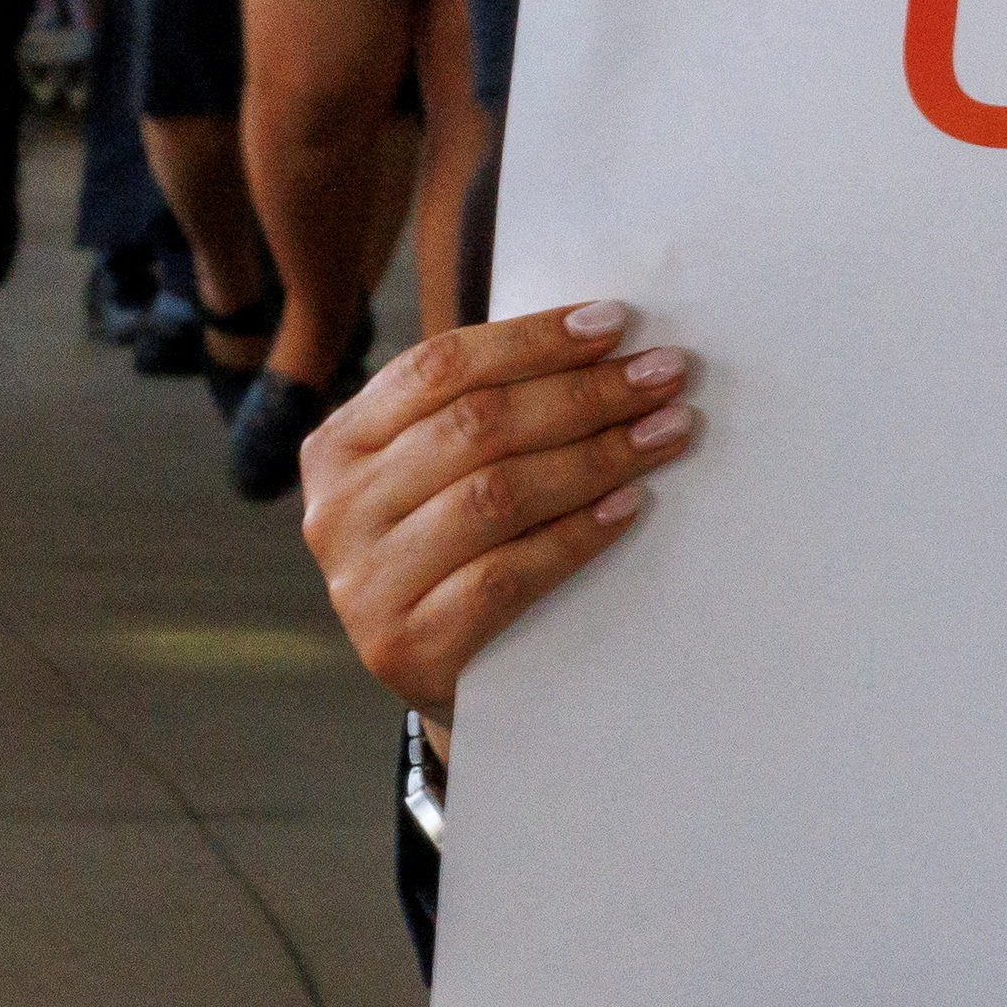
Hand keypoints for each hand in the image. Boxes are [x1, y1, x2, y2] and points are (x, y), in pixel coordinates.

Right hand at [302, 298, 696, 732]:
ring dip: (596, 456)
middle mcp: (340, 510)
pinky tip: (630, 506)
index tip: (616, 322)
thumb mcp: (444, 474)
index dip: (531, 340)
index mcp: (341, 445)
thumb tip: (606, 340)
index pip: (438, 367)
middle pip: (475, 426)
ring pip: (495, 495)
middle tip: (664, 375)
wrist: (456, 684)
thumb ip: (485, 411)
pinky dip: (577, 535)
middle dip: (584, 392)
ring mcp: (365, 583)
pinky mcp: (406, 647)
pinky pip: (507, 576)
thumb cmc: (462, 550)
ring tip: (666, 432)